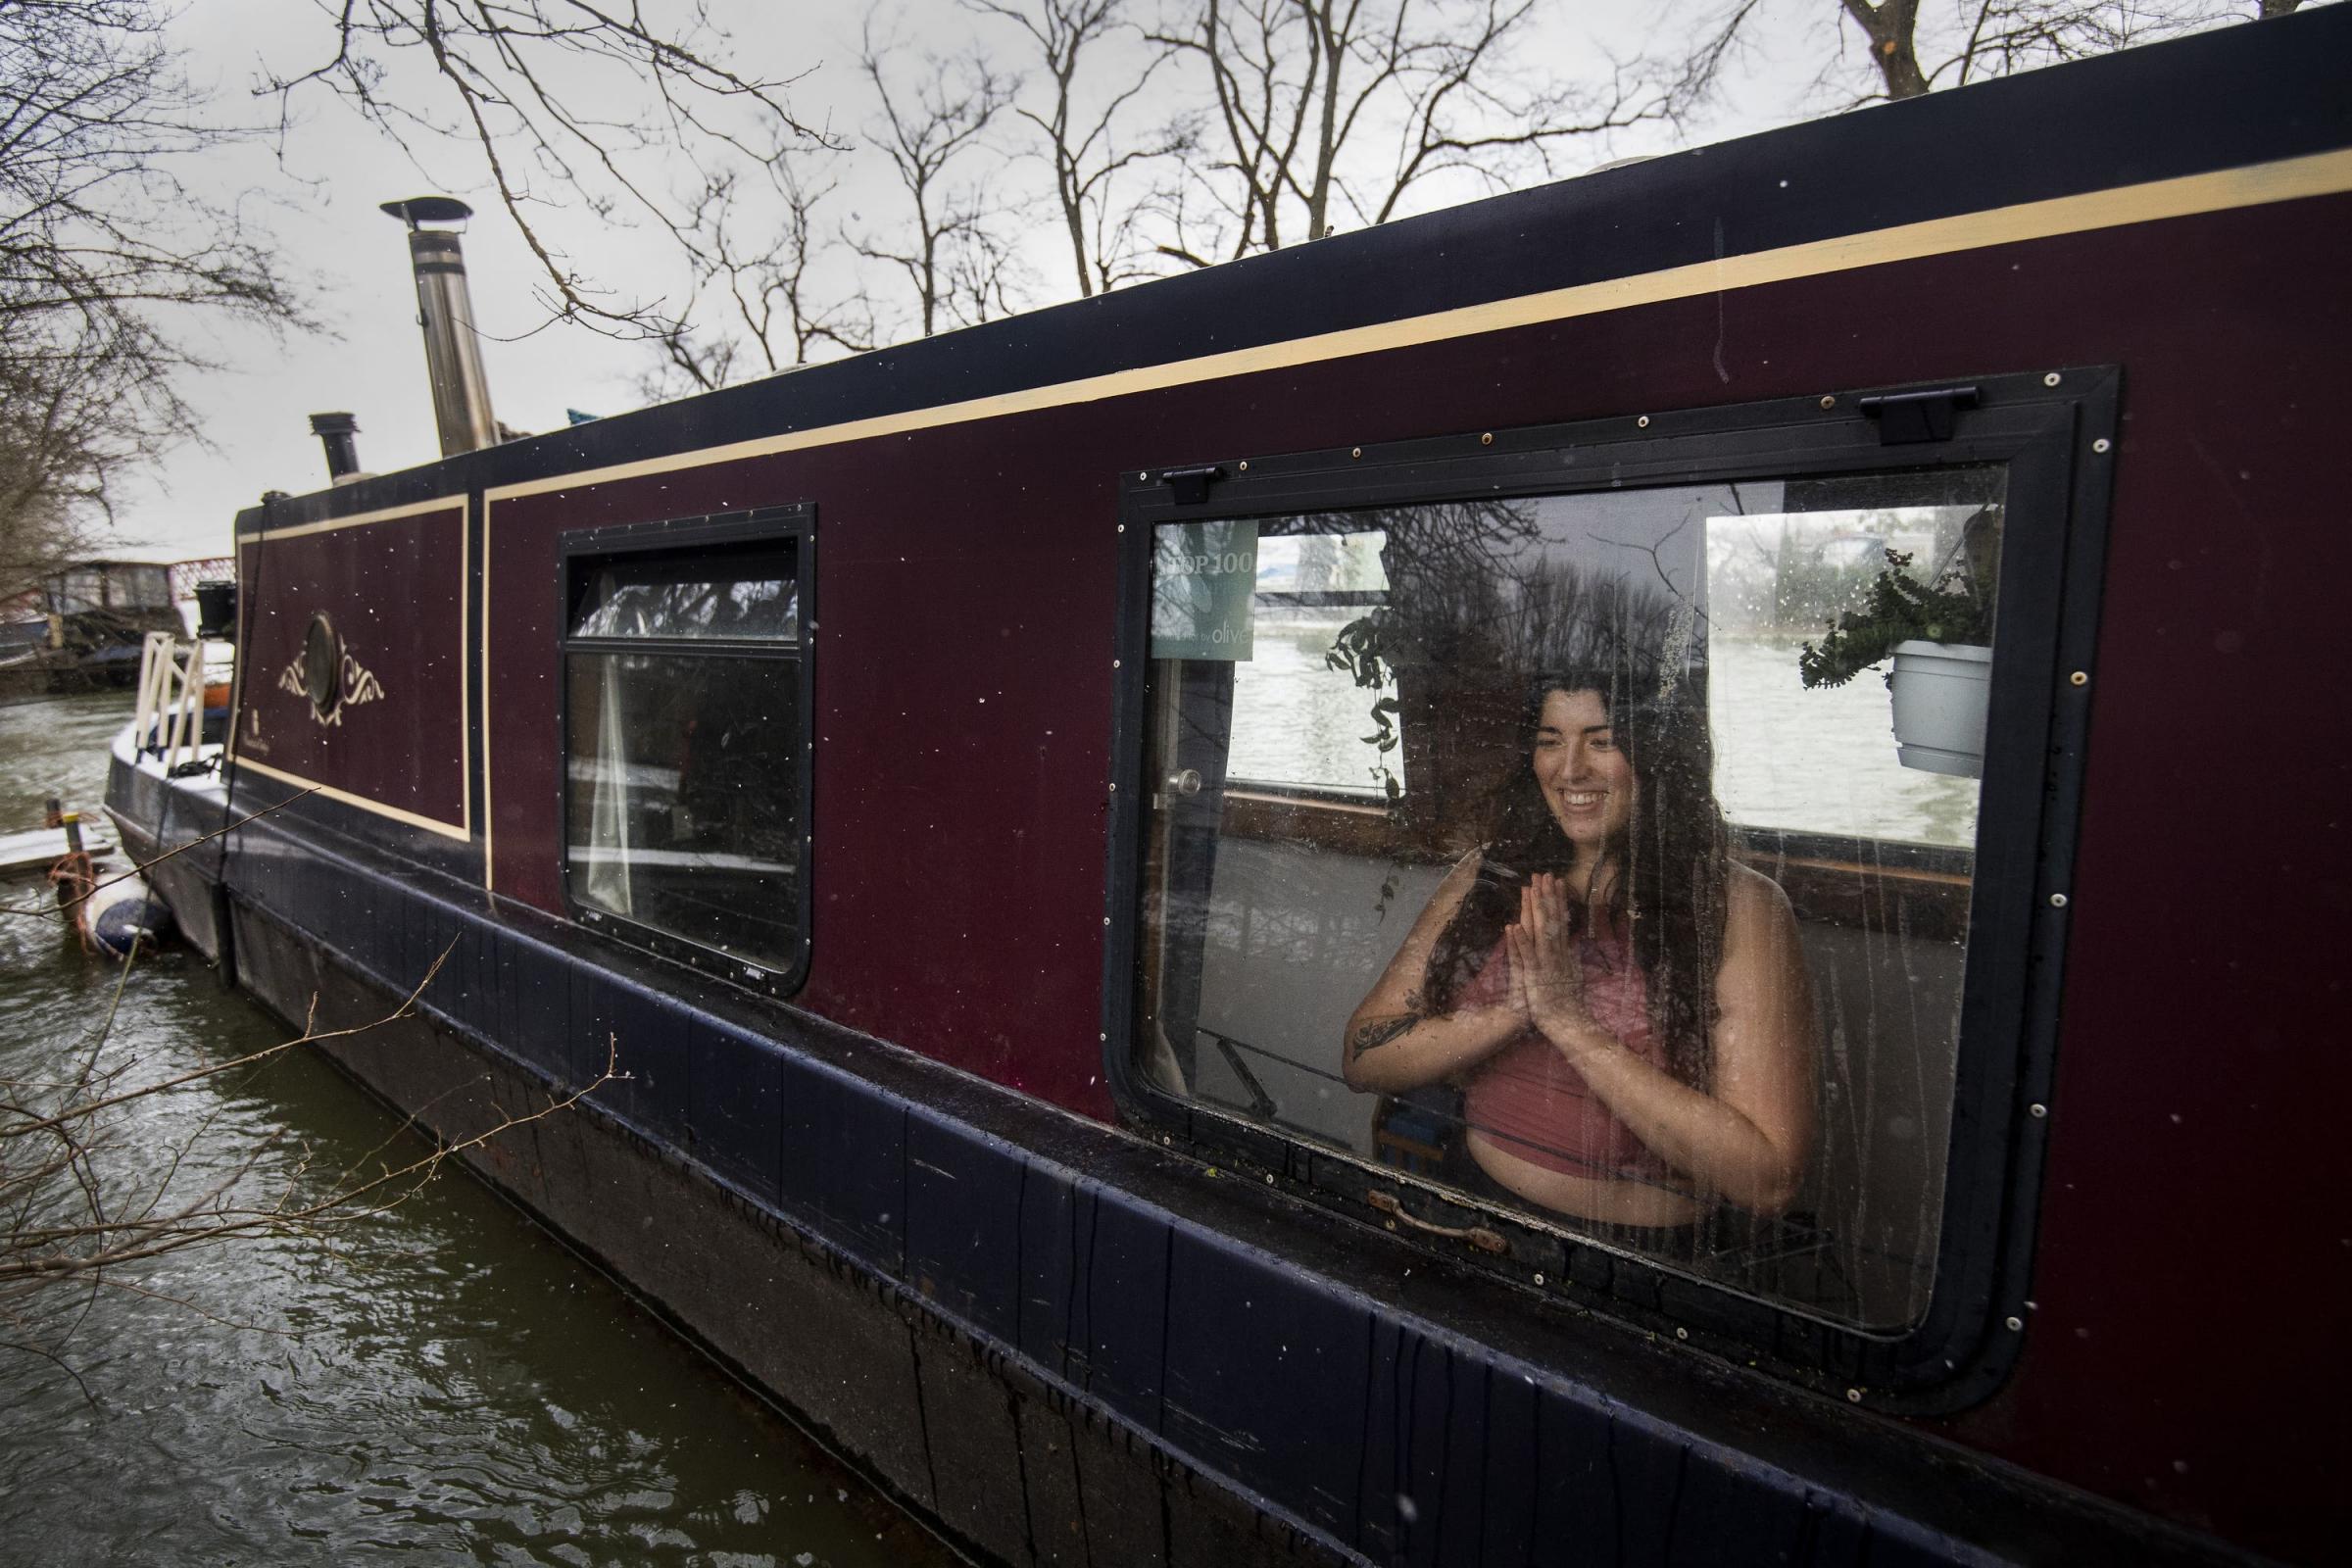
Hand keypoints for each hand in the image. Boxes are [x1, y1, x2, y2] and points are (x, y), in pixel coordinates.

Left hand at [1506, 874, 1608, 1059]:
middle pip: (1551, 920)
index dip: (1558, 899)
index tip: (1556, 880)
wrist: (1569, 1025)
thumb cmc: (1567, 1002)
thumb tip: (1574, 938)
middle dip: (1546, 896)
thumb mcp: (1572, 973)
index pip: (1561, 920)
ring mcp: (1546, 964)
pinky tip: (1513, 926)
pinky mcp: (1535, 977)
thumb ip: (1571, 955)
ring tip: (1529, 890)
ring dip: (1534, 911)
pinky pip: (1526, 957)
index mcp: (1564, 952)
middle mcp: (1557, 954)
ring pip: (1539, 932)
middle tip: (1543, 873)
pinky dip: (1520, 942)